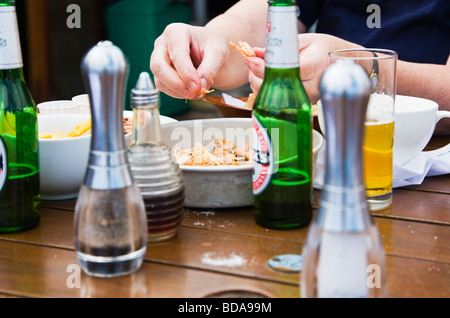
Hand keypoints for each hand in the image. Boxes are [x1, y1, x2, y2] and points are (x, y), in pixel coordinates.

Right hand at [150, 23, 229, 99]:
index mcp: (176, 32)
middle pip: (158, 66)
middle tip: (194, 93)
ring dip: (178, 91)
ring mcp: (158, 59)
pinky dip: (177, 94)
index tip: (198, 86)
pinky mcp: (161, 73)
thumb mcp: (218, 53)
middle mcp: (162, 44)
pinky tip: (191, 92)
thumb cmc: (212, 46)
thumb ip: (209, 69)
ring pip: (160, 80)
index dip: (186, 73)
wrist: (209, 49)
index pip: (176, 54)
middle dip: (176, 84)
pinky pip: (164, 87)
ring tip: (197, 93)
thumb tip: (200, 86)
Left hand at [243, 34, 362, 102]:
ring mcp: (306, 99)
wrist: (339, 64)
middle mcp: (312, 87)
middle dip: (257, 75)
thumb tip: (255, 53)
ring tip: (257, 69)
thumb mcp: (303, 41)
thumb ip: (279, 48)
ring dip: (259, 83)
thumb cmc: (322, 49)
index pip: (285, 71)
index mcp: (315, 66)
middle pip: (276, 87)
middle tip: (251, 62)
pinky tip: (265, 79)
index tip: (251, 59)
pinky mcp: (301, 105)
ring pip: (273, 98)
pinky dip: (266, 91)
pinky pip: (277, 101)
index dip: (263, 67)